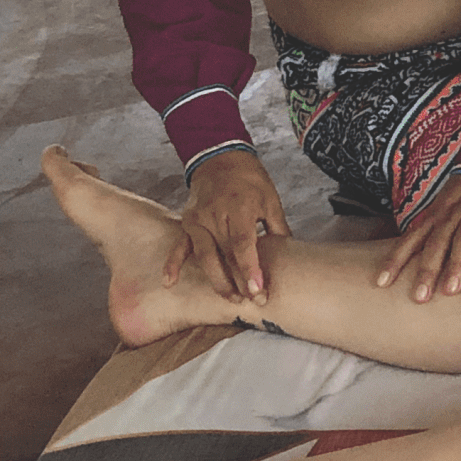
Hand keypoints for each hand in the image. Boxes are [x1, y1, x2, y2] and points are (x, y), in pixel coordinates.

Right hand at [167, 149, 290, 300]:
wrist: (220, 158)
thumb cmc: (250, 180)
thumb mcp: (271, 199)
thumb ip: (279, 228)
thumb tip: (291, 254)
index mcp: (238, 208)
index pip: (243, 245)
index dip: (250, 269)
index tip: (258, 290)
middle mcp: (215, 216)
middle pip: (225, 255)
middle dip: (238, 282)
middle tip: (251, 302)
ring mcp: (198, 220)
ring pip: (205, 256)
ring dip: (216, 280)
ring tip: (230, 298)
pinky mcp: (187, 223)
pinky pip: (179, 246)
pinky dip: (173, 264)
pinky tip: (169, 282)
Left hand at [378, 174, 460, 302]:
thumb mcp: (444, 207)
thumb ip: (432, 232)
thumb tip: (410, 261)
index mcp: (436, 216)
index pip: (411, 240)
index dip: (396, 260)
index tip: (382, 283)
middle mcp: (452, 214)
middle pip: (437, 244)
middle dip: (427, 271)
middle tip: (419, 297)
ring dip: (457, 263)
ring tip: (451, 289)